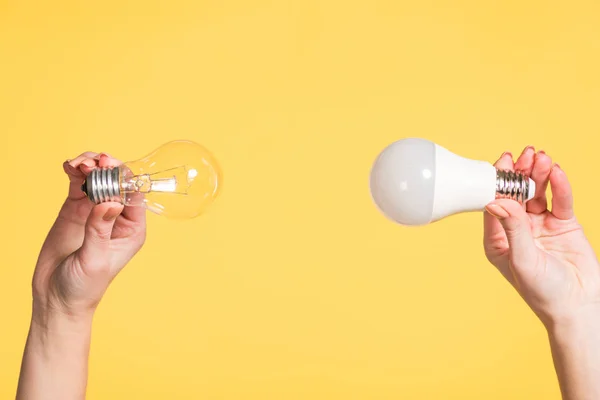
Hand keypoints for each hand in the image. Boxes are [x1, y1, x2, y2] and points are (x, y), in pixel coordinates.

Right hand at [33, 152, 145, 320]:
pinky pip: (78, 184)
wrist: (56, 297)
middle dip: (108, 167)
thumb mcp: (94, 260)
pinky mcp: (75, 209)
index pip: (135, 196)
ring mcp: (95, 210)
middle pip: (117, 182)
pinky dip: (75, 171)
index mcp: (132, 229)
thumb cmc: (84, 287)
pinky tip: (69, 165)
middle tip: (95, 162)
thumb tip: (109, 203)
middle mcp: (117, 216)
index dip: (125, 178)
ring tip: (79, 164)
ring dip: (91, 165)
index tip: (111, 168)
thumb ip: (100, 230)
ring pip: (99, 178)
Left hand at [483, 147, 599, 327]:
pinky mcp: (563, 224)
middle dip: (519, 173)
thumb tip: (494, 201)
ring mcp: (540, 225)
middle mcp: (516, 229)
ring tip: (540, 158)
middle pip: (515, 194)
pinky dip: (559, 186)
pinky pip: (560, 201)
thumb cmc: (544, 292)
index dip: (497, 183)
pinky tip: (557, 171)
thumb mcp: (523, 259)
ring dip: (538, 174)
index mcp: (497, 239)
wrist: (579, 306)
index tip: (500, 163)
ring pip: (537, 193)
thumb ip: (512, 229)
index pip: (494, 204)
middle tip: (523, 154)